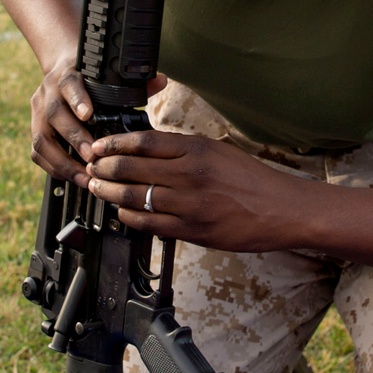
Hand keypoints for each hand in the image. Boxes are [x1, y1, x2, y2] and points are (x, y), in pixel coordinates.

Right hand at [29, 63, 165, 185]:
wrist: (63, 68)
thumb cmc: (90, 76)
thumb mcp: (109, 74)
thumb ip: (135, 81)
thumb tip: (160, 82)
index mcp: (68, 75)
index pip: (69, 84)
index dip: (77, 99)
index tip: (89, 115)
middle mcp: (49, 92)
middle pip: (54, 114)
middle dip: (73, 137)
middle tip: (92, 157)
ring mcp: (38, 111)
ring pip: (41, 138)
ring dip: (62, 161)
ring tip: (84, 176)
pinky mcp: (34, 128)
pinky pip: (37, 152)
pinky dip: (54, 168)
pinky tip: (73, 178)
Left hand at [86, 129, 309, 251]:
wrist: (281, 210)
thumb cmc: (253, 180)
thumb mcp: (218, 151)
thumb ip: (184, 150)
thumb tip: (147, 148)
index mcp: (197, 150)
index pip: (144, 141)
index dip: (114, 143)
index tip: (99, 145)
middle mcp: (190, 175)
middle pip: (132, 168)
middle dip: (103, 168)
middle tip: (90, 167)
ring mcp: (189, 205)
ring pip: (134, 197)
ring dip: (109, 192)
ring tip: (97, 188)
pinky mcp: (192, 231)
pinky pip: (149, 223)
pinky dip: (129, 216)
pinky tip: (121, 211)